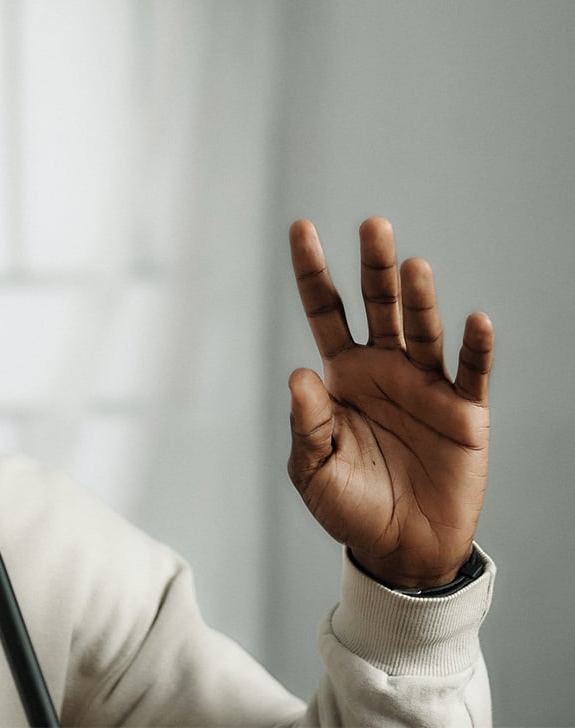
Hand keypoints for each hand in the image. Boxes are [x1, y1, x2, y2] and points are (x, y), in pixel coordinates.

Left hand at [287, 217, 493, 588]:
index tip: (301, 227)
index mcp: (342, 375)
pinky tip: (475, 321)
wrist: (401, 549)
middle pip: (378, 306)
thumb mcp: (313, 469)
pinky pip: (471, 374)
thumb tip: (298, 372)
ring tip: (413, 268)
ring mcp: (426, 387)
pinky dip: (475, 348)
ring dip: (420, 300)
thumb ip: (306, 423)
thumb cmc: (349, 506)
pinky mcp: (464, 414)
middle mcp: (384, 369)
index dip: (313, 271)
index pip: (325, 311)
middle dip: (375, 267)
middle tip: (373, 225)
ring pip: (423, 330)